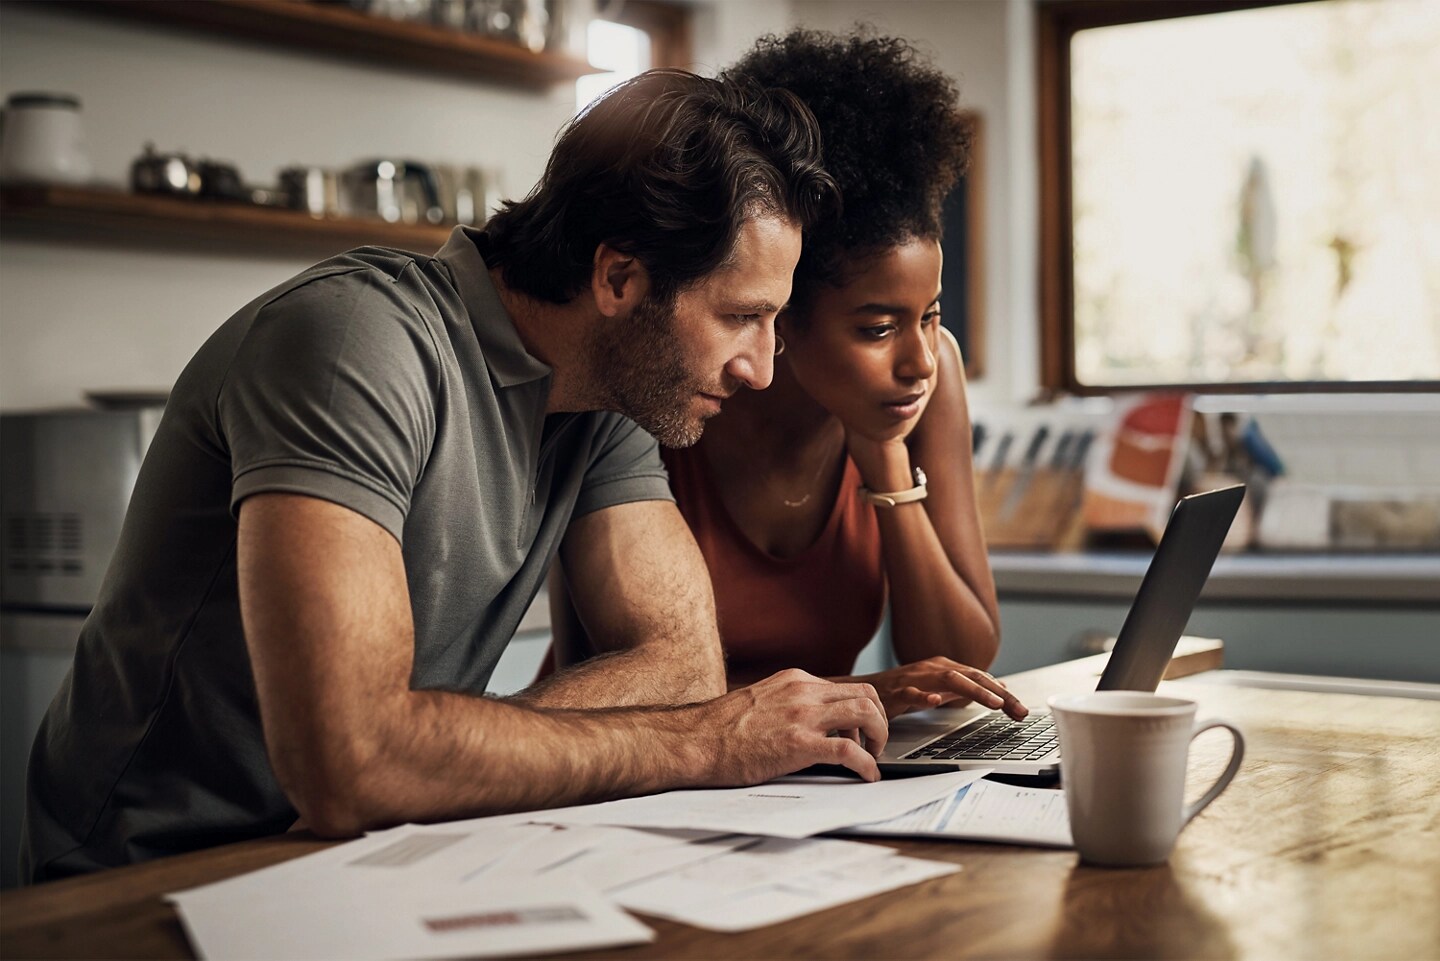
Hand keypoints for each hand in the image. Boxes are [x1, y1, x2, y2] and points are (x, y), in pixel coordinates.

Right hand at [695, 669, 888, 783]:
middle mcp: (803, 691)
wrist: (695, 741)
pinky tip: (867, 776)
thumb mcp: (761, 702)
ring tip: (873, 758)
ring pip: (865, 713)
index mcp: (795, 680)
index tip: (861, 731)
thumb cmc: (720, 729)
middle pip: (866, 694)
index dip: (862, 711)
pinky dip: (867, 764)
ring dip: (879, 737)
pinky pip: (849, 750)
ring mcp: (802, 716)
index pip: (847, 687)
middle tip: (875, 744)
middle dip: (880, 720)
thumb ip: (788, 704)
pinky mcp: (798, 744)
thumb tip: (808, 722)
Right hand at [853, 658, 1028, 720]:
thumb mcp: (939, 688)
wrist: (864, 690)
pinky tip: (937, 702)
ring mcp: (915, 678)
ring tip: (994, 703)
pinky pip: (912, 693)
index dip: (1003, 694)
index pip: (980, 678)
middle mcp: (933, 669)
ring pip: (949, 680)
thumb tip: (997, 688)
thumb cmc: (902, 691)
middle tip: (1019, 710)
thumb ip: (965, 688)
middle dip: (998, 693)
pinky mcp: (896, 691)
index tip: (1021, 711)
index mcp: (944, 668)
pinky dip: (925, 697)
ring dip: (974, 690)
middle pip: (972, 676)